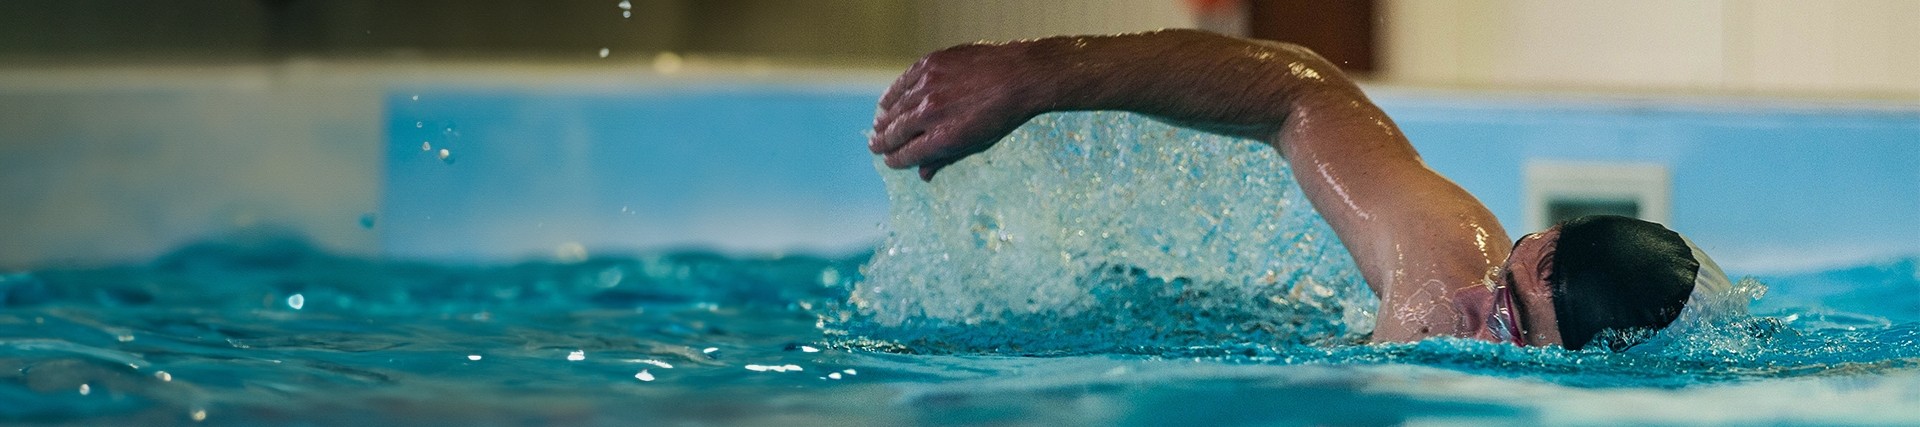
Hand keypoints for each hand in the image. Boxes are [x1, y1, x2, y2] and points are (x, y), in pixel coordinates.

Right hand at [869, 42, 1053, 180]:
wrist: (1020, 76)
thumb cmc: (1002, 114)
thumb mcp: (977, 144)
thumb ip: (946, 158)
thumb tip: (923, 175)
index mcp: (943, 138)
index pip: (906, 155)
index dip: (894, 160)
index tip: (889, 160)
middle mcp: (931, 113)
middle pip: (895, 133)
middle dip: (882, 142)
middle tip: (874, 146)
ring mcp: (928, 86)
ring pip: (894, 108)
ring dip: (884, 121)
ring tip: (878, 127)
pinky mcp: (929, 64)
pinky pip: (901, 83)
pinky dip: (891, 95)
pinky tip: (885, 103)